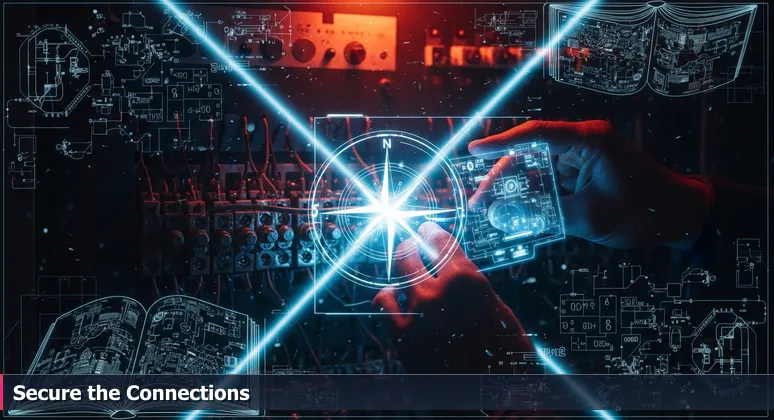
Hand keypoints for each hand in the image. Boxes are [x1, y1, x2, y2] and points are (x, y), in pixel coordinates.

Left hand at [373, 222, 533, 372]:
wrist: (494, 401)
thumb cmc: (507, 360)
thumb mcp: (501, 313)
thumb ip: (475, 288)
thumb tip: (459, 271)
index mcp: (468, 281)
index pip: (442, 242)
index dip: (432, 232)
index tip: (429, 229)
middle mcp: (437, 293)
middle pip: (410, 252)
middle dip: (411, 245)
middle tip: (413, 243)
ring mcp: (415, 315)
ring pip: (396, 275)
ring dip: (401, 269)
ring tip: (405, 269)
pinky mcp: (401, 337)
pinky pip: (384, 305)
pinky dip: (387, 296)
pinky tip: (392, 296)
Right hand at [468, 120, 713, 249]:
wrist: (680, 217)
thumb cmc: (644, 212)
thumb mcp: (589, 217)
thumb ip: (544, 214)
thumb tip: (505, 215)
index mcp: (588, 140)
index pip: (536, 135)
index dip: (501, 143)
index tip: (474, 151)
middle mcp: (584, 142)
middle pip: (531, 153)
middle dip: (503, 177)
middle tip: (479, 200)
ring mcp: (585, 156)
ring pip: (539, 167)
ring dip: (517, 188)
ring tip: (491, 209)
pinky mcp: (586, 171)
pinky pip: (552, 179)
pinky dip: (535, 194)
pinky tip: (516, 211)